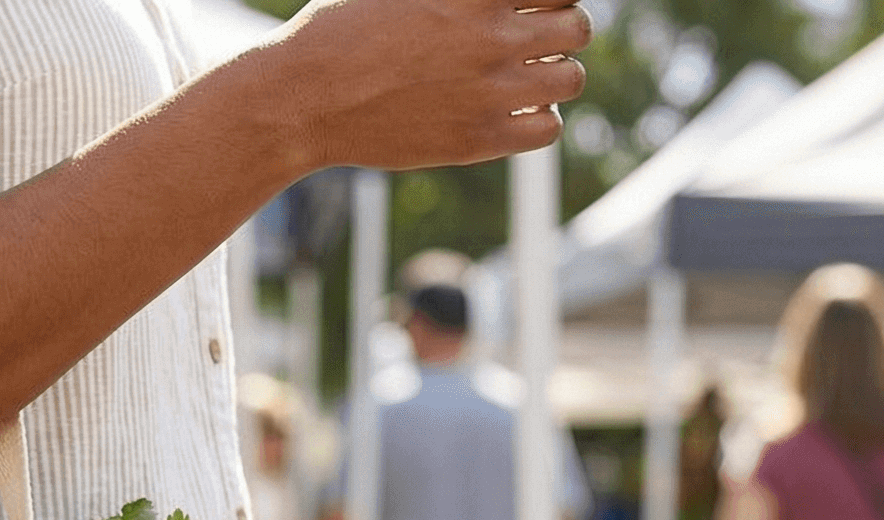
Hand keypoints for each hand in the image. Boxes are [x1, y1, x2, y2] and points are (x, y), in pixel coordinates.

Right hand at [269, 0, 590, 168]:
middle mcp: (493, 38)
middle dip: (562, 30)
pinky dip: (541, 118)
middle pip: (578, 27)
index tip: (534, 5)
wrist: (306, 98)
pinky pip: (547, 129)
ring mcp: (489, 93)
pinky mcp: (476, 141)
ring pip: (570, 79)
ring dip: (557, 75)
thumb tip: (482, 1)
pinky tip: (516, 112)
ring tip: (529, 78)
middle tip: (535, 41)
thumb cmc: (343, 28)